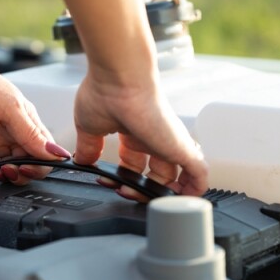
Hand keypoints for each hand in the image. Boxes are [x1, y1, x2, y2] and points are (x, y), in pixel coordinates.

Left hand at [0, 39, 69, 183]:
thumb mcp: (8, 108)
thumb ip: (30, 133)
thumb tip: (55, 153)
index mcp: (26, 120)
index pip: (45, 150)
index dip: (40, 165)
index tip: (26, 168)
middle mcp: (12, 129)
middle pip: (28, 161)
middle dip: (22, 173)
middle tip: (9, 171)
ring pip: (8, 164)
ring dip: (5, 173)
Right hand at [72, 72, 208, 198]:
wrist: (119, 79)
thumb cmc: (105, 92)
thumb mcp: (88, 126)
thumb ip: (88, 146)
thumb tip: (81, 160)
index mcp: (133, 132)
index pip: (135, 163)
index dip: (124, 178)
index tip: (109, 181)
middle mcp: (153, 137)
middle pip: (156, 173)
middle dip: (141, 189)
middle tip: (125, 192)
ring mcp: (169, 142)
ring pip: (178, 176)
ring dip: (165, 194)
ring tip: (150, 200)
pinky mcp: (182, 147)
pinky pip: (198, 175)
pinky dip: (193, 190)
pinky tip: (184, 200)